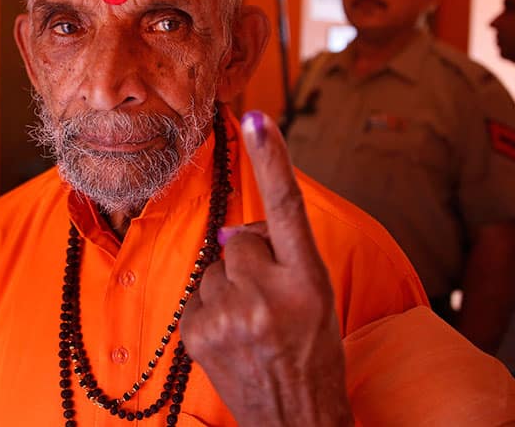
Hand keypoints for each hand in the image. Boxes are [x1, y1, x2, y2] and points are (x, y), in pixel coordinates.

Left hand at [179, 111, 351, 425]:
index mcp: (309, 282)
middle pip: (239, 238)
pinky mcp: (198, 333)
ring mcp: (230, 316)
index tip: (256, 118)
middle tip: (271, 298)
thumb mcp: (317, 301)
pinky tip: (232, 335)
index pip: (287, 209)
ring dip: (228, 286)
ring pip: (214, 267)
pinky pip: (196, 294)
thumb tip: (234, 231)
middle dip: (250, 258)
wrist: (296, 421)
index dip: (272, 160)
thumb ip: (284, 257)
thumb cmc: (313, 354)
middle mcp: (269, 295)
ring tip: (252, 324)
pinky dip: (210, 308)